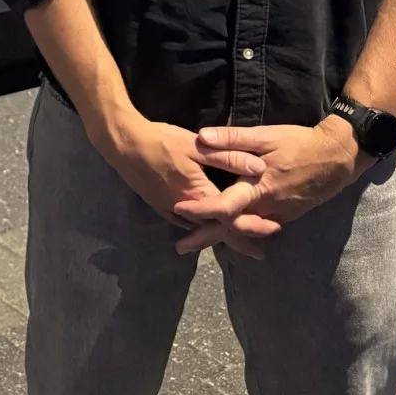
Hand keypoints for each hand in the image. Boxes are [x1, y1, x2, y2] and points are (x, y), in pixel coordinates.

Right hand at [95, 110, 281, 258]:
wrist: (123, 143)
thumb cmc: (161, 142)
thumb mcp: (197, 146)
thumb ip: (229, 157)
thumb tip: (260, 168)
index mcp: (199, 197)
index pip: (232, 219)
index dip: (253, 227)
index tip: (272, 231)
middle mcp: (186, 212)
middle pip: (218, 231)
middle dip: (239, 240)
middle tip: (258, 251)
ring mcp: (171, 211)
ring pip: (201, 228)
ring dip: (220, 234)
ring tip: (238, 239)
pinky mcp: (161, 206)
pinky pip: (187, 223)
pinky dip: (202, 226)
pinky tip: (206, 224)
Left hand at [172, 119, 362, 251]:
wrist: (336, 158)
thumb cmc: (299, 144)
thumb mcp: (266, 136)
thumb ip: (233, 138)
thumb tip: (201, 137)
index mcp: (258, 188)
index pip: (225, 206)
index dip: (201, 209)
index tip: (178, 209)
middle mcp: (267, 208)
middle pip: (231, 228)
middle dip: (204, 237)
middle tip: (179, 247)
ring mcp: (277, 215)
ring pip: (244, 231)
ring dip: (220, 237)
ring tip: (197, 241)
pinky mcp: (285, 215)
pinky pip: (257, 228)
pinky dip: (239, 232)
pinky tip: (227, 232)